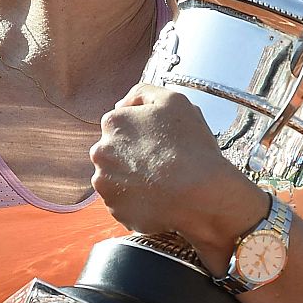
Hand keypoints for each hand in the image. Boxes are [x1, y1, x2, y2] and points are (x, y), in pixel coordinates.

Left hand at [89, 83, 266, 253]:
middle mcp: (101, 153)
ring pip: (117, 177)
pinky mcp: (115, 210)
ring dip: (134, 178)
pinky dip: (138, 201)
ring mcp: (105, 184)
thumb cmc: (191, 147)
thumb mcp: (174, 100)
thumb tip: (122, 104)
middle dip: (134, 155)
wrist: (200, 196)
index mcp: (113, 123)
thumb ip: (142, 92)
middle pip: (116, 151)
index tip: (160, 142)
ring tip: (162, 182)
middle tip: (163, 162)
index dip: (143, 132)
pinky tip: (158, 198)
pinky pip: (124, 203)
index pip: (121, 124)